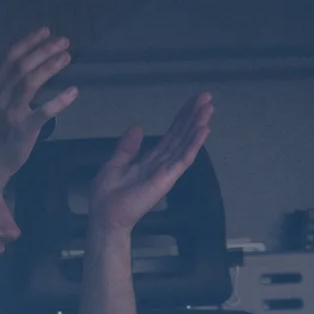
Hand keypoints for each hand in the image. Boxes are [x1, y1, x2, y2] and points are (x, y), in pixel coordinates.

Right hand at [0, 29, 79, 176]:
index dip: (28, 42)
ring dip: (49, 68)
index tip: (46, 30)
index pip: (10, 58)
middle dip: (43, 51)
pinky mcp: (23, 130)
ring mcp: (10, 113)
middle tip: (64, 41)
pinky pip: (42, 114)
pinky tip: (74, 92)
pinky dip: (58, 102)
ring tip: (66, 57)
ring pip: (29, 84)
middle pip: (22, 68)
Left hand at [89, 92, 213, 233]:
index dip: (181, 118)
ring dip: (198, 125)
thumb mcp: (115, 163)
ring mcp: (166, 171)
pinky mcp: (166, 178)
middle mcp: (162, 163)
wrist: (105, 216)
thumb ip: (128, 147)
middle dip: (194, 116)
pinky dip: (194, 144)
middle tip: (207, 96)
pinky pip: (183, 159)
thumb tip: (137, 128)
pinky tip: (203, 130)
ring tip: (209, 108)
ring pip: (185, 143)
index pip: (170, 135)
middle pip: (181, 135)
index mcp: (150, 160)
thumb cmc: (107, 195)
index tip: (193, 102)